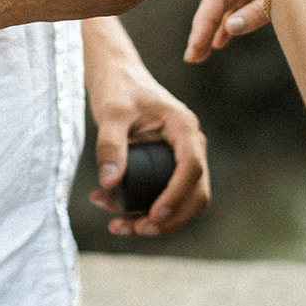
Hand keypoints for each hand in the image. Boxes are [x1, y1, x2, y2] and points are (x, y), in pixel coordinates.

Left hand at [83, 17, 210, 235]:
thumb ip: (110, 146)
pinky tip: (110, 208)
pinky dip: (141, 208)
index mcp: (183, 128)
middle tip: (137, 229)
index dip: (176, 196)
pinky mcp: (164, 166)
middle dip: (169, 218)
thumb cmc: (117, 89)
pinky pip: (162, 194)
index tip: (153, 215)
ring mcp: (178, 157)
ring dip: (155, 220)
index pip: (192, 168)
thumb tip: (110, 184)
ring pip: (181, 200)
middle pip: (195, 192)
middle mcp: (188, 144)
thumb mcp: (111, 114)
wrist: (115, 76)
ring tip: (117, 226)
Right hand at [183, 0, 265, 62]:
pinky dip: (229, 21)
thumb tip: (230, 27)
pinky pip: (239, 3)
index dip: (204, 22)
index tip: (194, 47)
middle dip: (202, 29)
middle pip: (216, 1)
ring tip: (201, 55)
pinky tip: (219, 42)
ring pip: (226, 5)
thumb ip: (257, 11)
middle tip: (191, 58)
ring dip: (213, 28)